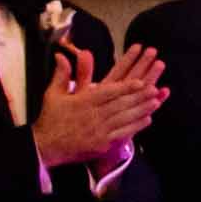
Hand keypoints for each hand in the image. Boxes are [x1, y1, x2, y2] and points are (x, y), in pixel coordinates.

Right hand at [38, 42, 163, 172]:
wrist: (45, 147)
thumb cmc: (50, 119)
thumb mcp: (52, 94)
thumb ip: (61, 74)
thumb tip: (61, 54)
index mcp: (82, 102)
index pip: (107, 92)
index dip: (125, 87)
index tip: (139, 81)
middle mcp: (92, 115)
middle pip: (120, 104)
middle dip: (139, 96)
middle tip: (155, 89)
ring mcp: (98, 131)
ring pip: (124, 118)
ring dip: (141, 109)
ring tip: (156, 101)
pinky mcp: (101, 144)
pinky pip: (122, 134)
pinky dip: (135, 126)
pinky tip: (147, 119)